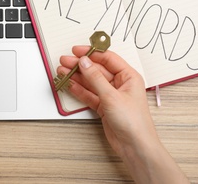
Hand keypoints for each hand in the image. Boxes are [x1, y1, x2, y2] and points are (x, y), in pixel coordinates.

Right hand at [58, 46, 188, 183]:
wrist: (134, 146)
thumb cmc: (134, 122)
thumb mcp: (112, 96)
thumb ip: (95, 78)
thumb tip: (85, 62)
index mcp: (128, 76)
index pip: (108, 58)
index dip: (92, 53)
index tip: (77, 51)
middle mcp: (120, 84)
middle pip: (97, 70)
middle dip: (80, 65)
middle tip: (65, 61)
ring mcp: (110, 95)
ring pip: (90, 82)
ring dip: (76, 77)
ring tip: (62, 72)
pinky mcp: (103, 106)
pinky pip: (89, 94)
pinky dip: (78, 90)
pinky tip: (69, 84)